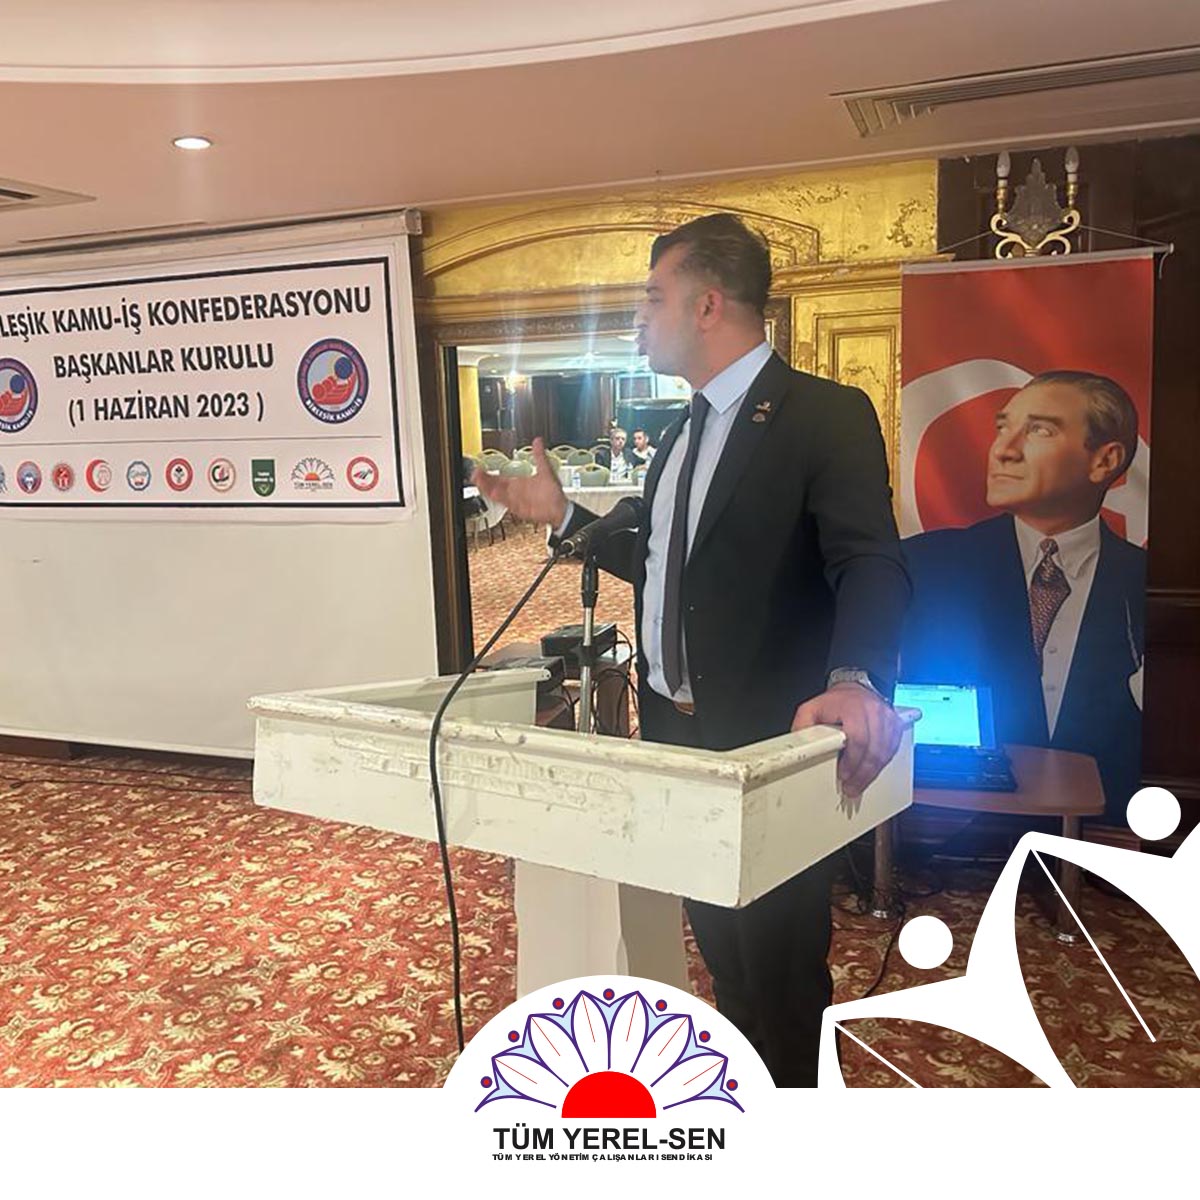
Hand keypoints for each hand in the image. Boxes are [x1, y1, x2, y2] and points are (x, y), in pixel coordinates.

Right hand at [473, 437, 567, 526]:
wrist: (559, 508)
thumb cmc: (553, 492)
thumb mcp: (546, 470)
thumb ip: (539, 456)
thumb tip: (538, 441)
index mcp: (519, 482)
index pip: (499, 477)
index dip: (489, 474)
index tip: (480, 468)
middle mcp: (515, 492)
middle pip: (495, 485)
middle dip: (484, 480)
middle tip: (475, 474)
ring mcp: (516, 500)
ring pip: (497, 494)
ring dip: (488, 488)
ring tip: (479, 482)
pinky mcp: (518, 509)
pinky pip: (506, 503)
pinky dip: (499, 498)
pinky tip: (492, 493)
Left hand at [791, 682, 903, 798]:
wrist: (854, 688)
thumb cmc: (834, 702)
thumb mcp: (811, 710)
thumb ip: (803, 728)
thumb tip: (797, 747)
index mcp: (852, 707)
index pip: (857, 738)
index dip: (852, 761)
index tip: (844, 775)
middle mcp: (873, 711)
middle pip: (873, 750)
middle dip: (862, 774)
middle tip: (851, 787)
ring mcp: (886, 717)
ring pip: (885, 752)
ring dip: (872, 772)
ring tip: (859, 784)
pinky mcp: (895, 724)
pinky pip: (893, 748)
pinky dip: (883, 763)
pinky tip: (872, 771)